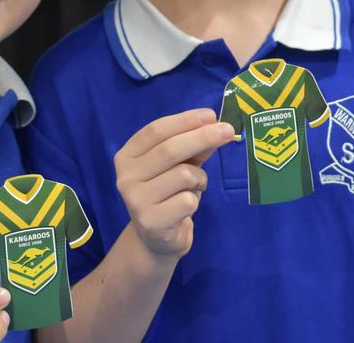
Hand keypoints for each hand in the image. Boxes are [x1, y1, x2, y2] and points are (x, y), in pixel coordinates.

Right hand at [114, 108, 233, 258]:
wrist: (157, 239)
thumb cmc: (169, 193)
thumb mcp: (180, 165)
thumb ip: (194, 147)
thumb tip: (216, 126)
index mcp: (127, 156)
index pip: (156, 130)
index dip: (185, 120)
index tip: (211, 115)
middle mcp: (125, 176)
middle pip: (169, 149)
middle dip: (202, 137)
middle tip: (228, 131)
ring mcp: (135, 200)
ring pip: (183, 175)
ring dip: (200, 178)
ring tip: (195, 187)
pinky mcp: (150, 221)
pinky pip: (188, 200)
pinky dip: (196, 199)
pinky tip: (187, 206)